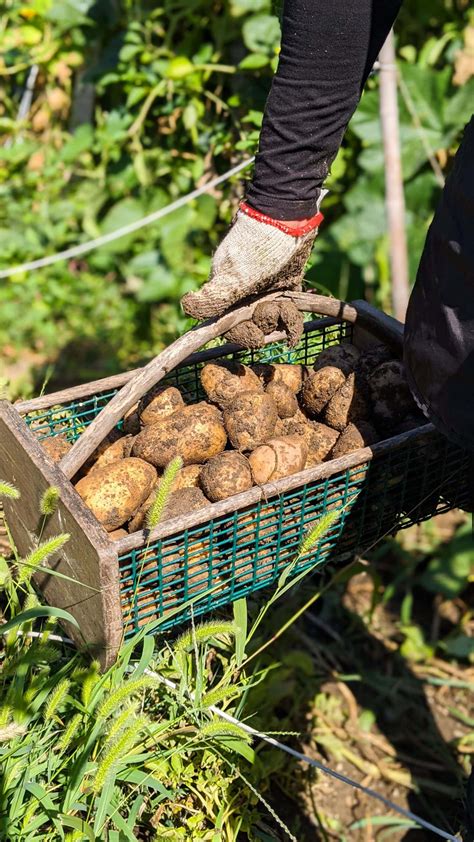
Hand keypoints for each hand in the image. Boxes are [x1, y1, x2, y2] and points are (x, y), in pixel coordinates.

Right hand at [181, 199, 324, 322]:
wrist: (287, 217)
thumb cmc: (257, 247)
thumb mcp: (233, 275)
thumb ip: (212, 298)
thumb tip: (186, 306)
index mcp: (227, 295)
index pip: (231, 329)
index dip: (243, 335)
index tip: (256, 332)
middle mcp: (245, 296)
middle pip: (255, 327)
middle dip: (266, 324)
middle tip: (273, 308)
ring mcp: (266, 291)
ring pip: (274, 320)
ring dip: (284, 319)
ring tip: (287, 305)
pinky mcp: (286, 284)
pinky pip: (289, 310)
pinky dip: (294, 317)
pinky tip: (296, 311)